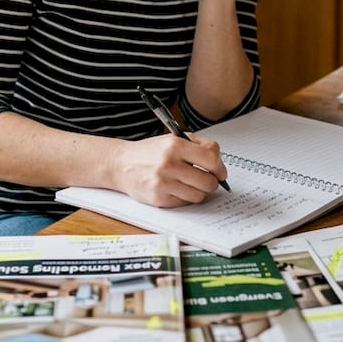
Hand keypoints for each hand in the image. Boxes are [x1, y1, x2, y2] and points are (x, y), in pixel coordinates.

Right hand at [111, 134, 227, 207]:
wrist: (122, 164)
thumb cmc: (150, 152)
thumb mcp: (173, 139)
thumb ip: (199, 145)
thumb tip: (219, 163)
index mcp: (175, 145)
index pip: (211, 159)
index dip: (220, 168)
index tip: (221, 172)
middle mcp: (169, 164)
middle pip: (208, 181)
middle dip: (212, 182)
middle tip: (208, 180)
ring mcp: (163, 183)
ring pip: (198, 195)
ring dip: (198, 191)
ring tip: (190, 184)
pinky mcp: (159, 199)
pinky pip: (185, 202)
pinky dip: (185, 197)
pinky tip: (176, 188)